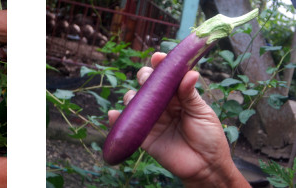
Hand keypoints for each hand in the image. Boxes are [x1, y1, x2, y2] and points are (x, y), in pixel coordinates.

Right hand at [108, 52, 247, 186]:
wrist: (206, 166)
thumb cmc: (209, 137)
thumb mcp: (203, 112)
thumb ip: (191, 94)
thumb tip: (190, 73)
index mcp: (178, 96)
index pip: (166, 77)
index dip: (160, 65)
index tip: (158, 57)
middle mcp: (162, 105)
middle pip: (146, 85)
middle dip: (144, 78)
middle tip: (148, 79)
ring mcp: (151, 120)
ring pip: (134, 101)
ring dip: (131, 97)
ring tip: (136, 99)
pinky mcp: (143, 136)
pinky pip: (126, 125)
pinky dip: (117, 119)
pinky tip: (115, 115)